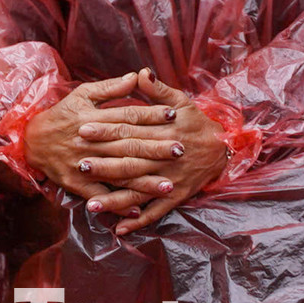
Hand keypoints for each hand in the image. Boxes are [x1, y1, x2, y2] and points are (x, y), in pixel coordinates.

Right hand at [24, 72, 179, 207]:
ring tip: (169, 185)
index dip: (150, 115)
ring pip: (118, 173)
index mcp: (92, 118)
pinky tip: (138, 209)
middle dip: (155, 148)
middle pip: (127, 145)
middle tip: (180, 149)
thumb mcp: (82, 94)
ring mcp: (84, 165)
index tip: (173, 115)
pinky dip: (118, 203)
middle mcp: (90, 142)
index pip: (127, 116)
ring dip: (144, 181)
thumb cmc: (62, 114)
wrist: (31, 141)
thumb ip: (110, 88)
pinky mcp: (77, 185)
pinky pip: (100, 196)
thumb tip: (137, 76)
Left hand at [87, 70, 228, 236]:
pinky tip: (119, 230)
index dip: (105, 130)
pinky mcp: (176, 197)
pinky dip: (138, 221)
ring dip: (115, 201)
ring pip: (139, 192)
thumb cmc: (196, 122)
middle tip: (78, 165)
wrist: (224, 148)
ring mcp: (169, 180)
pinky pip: (155, 212)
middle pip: (130, 162)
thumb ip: (158, 90)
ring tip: (91, 205)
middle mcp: (164, 158)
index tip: (83, 129)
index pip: (129, 130)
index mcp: (163, 132)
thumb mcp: (181, 101)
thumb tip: (140, 73)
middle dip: (103, 165)